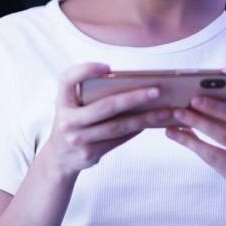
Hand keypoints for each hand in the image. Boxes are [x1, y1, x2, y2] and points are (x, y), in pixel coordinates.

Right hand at [47, 62, 173, 176]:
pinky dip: (136, 130)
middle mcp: (67, 120)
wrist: (60, 157)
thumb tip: (131, 85)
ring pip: (117, 126)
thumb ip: (89, 93)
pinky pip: (118, 139)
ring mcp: (78, 139)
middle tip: (156, 91)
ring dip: (144, 118)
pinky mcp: (90, 153)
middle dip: (133, 98)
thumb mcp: (72, 105)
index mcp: (62, 101)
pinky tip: (151, 123)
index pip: (68, 80)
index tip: (108, 67)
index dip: (85, 71)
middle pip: (105, 106)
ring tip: (165, 111)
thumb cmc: (74, 121)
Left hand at [165, 92, 225, 205]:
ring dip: (191, 139)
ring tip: (173, 128)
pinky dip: (197, 150)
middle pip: (225, 135)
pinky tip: (185, 140)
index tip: (195, 99)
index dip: (217, 108)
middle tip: (178, 112)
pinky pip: (213, 164)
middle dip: (199, 122)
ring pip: (214, 153)